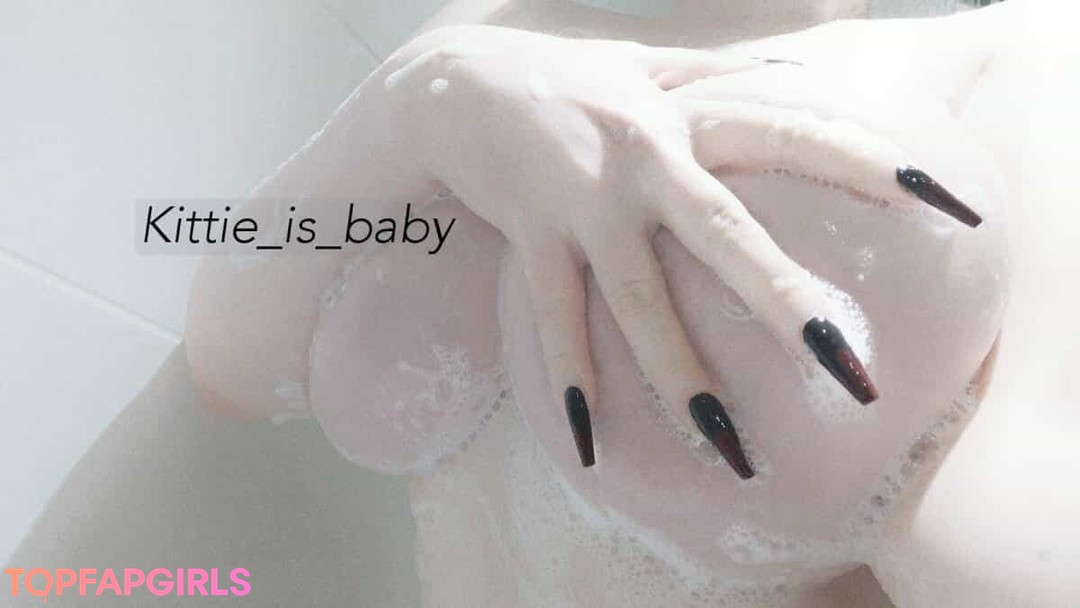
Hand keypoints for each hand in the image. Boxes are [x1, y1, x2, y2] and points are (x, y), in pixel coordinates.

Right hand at [380, 25, 982, 474]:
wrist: (456, 82)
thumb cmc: (567, 77)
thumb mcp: (647, 65)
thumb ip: (719, 71)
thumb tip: (800, 60)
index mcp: (683, 116)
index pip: (790, 130)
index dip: (869, 160)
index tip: (945, 201)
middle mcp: (641, 161)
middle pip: (725, 237)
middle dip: (786, 305)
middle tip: (854, 373)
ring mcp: (582, 203)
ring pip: (639, 301)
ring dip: (681, 379)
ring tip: (731, 450)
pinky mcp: (531, 234)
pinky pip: (554, 317)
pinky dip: (571, 379)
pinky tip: (591, 445)